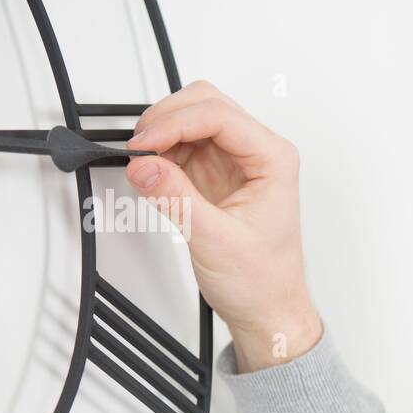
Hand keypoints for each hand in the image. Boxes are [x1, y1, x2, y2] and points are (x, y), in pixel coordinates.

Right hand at [125, 81, 321, 372]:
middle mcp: (258, 154)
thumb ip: (176, 199)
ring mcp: (236, 162)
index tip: (144, 145)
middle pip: (205, 103)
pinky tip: (153, 174)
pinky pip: (182, 145)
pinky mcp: (216, 174)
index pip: (220, 115)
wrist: (266, 308)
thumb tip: (143, 165)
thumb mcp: (214, 241)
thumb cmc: (261, 281)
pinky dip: (161, 152)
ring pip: (191, 118)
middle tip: (139, 150)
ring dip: (161, 134)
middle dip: (166, 119)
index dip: (175, 122)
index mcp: (274, 161)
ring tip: (144, 166)